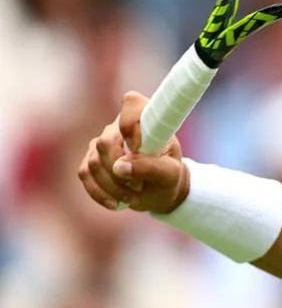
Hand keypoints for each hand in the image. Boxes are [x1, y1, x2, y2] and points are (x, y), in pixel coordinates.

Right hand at [77, 91, 189, 212]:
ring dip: (112, 186)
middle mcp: (119, 126)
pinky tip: (116, 204)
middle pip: (106, 142)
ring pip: (94, 162)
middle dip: (120, 170)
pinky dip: (100, 193)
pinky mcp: (90, 161)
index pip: (132, 103)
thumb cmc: (169, 175)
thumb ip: (150, 167)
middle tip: (139, 187)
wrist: (160, 190)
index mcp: (145, 119)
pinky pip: (85, 174)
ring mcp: (101, 143)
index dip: (130, 123)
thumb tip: (119, 167)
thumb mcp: (170, 174)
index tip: (138, 147)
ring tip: (133, 198)